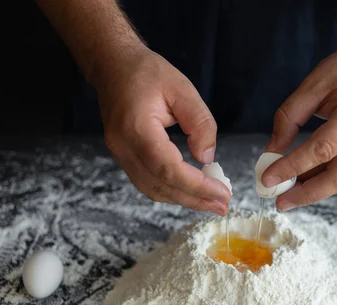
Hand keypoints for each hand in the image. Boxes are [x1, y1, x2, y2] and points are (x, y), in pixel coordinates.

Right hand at [97, 48, 230, 215]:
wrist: (113, 66)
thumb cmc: (147, 72)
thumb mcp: (182, 88)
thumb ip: (200, 122)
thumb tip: (207, 157)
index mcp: (136, 128)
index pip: (168, 168)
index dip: (197, 186)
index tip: (222, 193)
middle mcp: (123, 146)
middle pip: (160, 185)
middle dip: (194, 200)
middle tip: (223, 207)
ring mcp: (119, 154)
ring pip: (152, 189)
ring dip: (183, 200)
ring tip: (211, 203)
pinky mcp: (123, 157)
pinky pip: (146, 182)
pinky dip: (170, 191)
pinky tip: (190, 192)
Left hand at [262, 41, 336, 210]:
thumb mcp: (312, 85)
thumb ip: (289, 118)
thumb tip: (271, 151)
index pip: (321, 150)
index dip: (292, 167)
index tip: (267, 178)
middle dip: (307, 194)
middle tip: (280, 203)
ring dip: (313, 191)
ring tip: (286, 196)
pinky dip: (320, 179)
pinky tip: (299, 181)